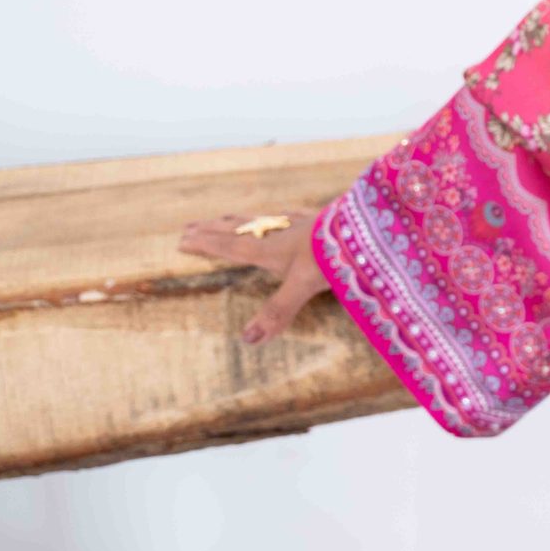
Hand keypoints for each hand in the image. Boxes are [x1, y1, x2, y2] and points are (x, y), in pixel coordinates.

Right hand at [178, 208, 332, 343]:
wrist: (366, 229)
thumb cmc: (332, 255)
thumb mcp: (302, 286)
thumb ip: (277, 311)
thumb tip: (249, 339)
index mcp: (268, 249)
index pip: (229, 245)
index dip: (206, 243)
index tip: (182, 239)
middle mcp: (278, 232)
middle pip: (237, 229)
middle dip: (212, 228)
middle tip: (188, 226)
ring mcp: (297, 222)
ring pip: (259, 219)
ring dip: (237, 219)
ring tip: (224, 217)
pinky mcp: (317, 217)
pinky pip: (287, 213)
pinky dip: (275, 214)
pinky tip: (280, 211)